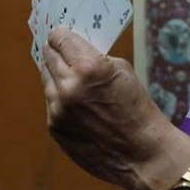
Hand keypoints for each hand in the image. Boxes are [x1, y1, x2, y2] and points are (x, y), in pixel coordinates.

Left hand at [40, 28, 189, 189]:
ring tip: (72, 79)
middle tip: (61, 51)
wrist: (143, 154)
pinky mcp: (55, 129)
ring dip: (56, 76)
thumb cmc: (138, 109)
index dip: (61, 35)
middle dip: (55, 52)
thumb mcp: (122, 71)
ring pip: (46, 81)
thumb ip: (94, 58)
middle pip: (48, 57)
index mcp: (87, 68)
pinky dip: (60, 100)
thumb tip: (73, 51)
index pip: (59, 38)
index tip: (62, 35)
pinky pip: (51, 104)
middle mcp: (68, 87)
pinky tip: (77, 105)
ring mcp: (58, 110)